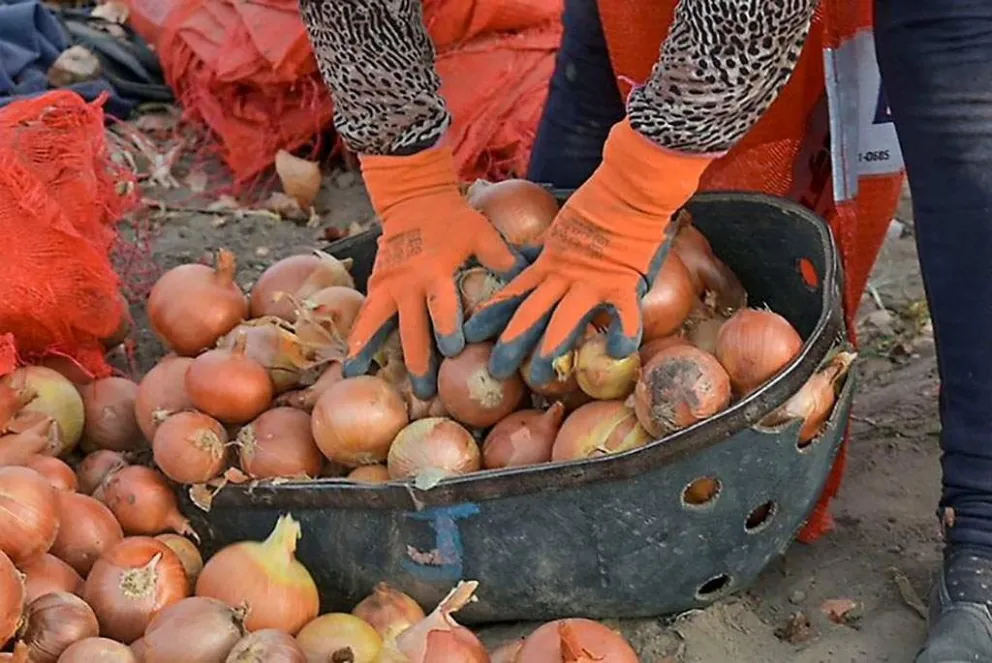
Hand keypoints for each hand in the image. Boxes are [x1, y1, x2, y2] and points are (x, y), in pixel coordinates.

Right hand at [344, 145, 525, 397]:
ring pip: (378, 324)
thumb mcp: (481, 233)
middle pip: (411, 327)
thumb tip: (530, 278)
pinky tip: (353, 365)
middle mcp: (408, 282)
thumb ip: (502, 258)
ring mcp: (388, 285)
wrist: (414, 199)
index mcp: (435, 271)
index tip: (454, 351)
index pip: (442, 306)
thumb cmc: (453, 220)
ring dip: (374, 352)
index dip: (448, 328)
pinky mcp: (375, 285)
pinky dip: (359, 340)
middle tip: (424, 390)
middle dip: (418, 360)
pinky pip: (365, 316)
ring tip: (367, 379)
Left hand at [464, 119, 713, 383]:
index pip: (512, 292)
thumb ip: (543, 249)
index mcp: (547, 264)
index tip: (472, 334)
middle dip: (511, 344)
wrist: (626, 189)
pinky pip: (624, 315)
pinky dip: (624, 334)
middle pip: (530, 314)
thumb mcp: (559, 230)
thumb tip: (524, 258)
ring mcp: (591, 283)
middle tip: (496, 370)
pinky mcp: (621, 284)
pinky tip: (617, 353)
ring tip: (538, 377)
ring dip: (549, 350)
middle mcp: (563, 278)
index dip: (491, 315)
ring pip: (564, 322)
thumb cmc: (595, 205)